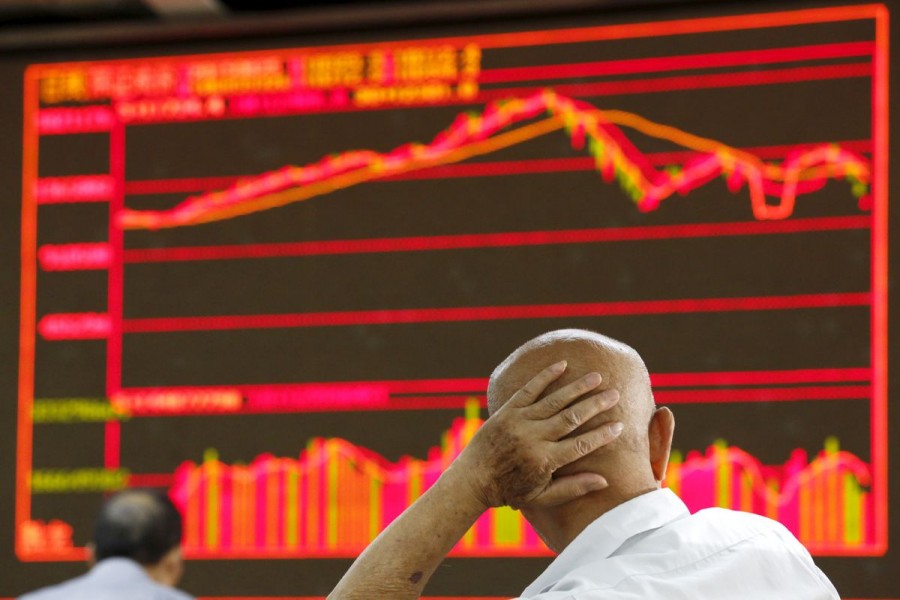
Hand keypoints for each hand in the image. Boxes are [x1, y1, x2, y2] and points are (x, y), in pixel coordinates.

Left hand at [453, 361, 621, 509]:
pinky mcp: (507, 410)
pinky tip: (562, 364)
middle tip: (615, 394)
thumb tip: (604, 480)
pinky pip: (529, 389)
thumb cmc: (510, 491)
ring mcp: (519, 421)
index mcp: (544, 460)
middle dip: (595, 405)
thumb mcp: (542, 497)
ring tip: (597, 377)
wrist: (472, 479)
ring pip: (554, 400)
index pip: (580, 445)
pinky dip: (545, 376)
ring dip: (577, 387)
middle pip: (571, 417)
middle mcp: (533, 438)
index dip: (602, 436)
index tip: (620, 426)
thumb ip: (573, 488)